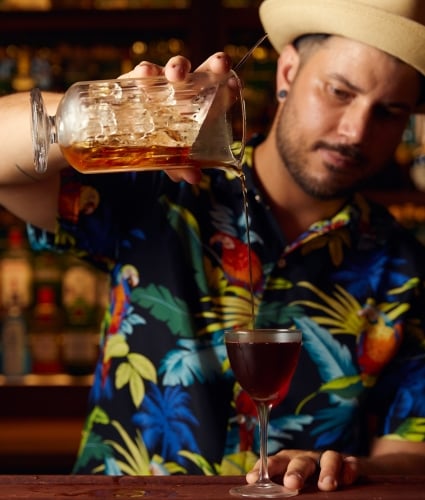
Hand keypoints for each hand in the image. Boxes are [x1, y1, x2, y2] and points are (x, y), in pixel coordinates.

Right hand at [118, 52, 232, 183]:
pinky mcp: (138, 80)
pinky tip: (145, 75)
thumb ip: (183, 166)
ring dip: (178, 67)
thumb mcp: (173, 159)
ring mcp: (163, 82)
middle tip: (221, 65)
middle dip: (215, 64)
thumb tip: (194, 177)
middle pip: (206, 71)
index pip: (223, 92)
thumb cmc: (160, 145)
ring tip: (175, 75)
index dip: (231, 86)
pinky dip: (145, 71)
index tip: (235, 85)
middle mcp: (187, 89)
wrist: (128, 138)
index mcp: (202, 105)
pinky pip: (143, 72)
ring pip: (175, 67)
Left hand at [246, 449, 359, 491]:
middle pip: (300, 460)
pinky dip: (349, 469)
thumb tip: (260, 495)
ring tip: (327, 485)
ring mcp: (329, 460)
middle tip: (291, 483)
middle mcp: (308, 458)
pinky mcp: (351, 464)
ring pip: (328, 457)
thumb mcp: (296, 483)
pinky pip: (352, 462)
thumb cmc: (312, 480)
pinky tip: (348, 479)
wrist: (345, 469)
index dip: (264, 468)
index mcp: (290, 462)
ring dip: (327, 470)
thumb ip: (281, 490)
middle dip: (295, 471)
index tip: (251, 478)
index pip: (275, 462)